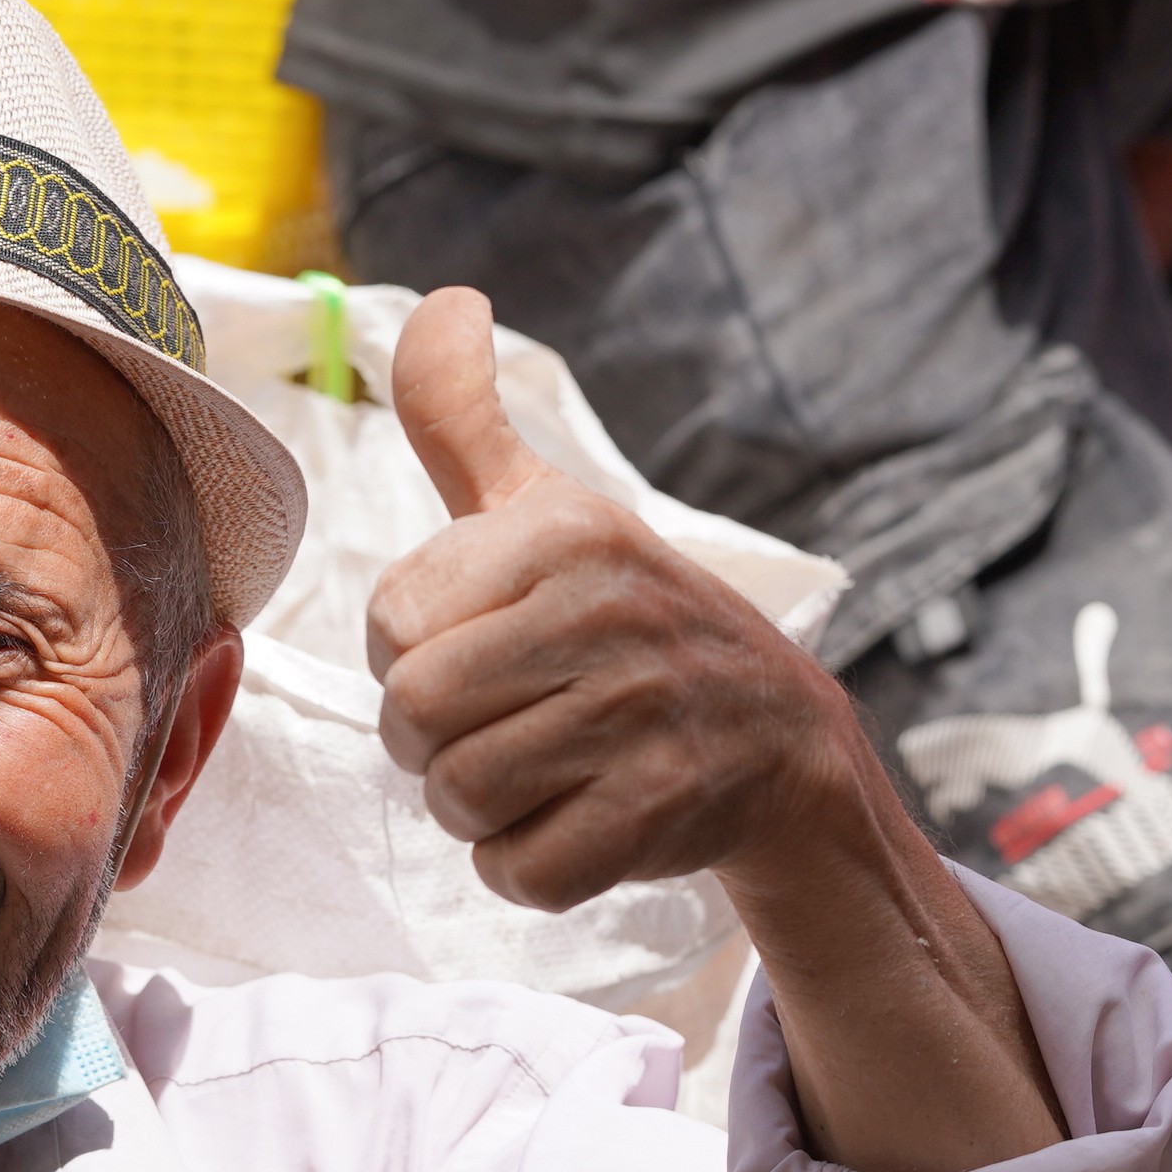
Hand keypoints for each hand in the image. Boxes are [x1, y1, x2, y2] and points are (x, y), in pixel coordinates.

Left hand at [365, 289, 857, 911]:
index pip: (390, 625)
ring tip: (540, 772)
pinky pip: (522, 870)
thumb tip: (445, 301)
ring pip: (459, 799)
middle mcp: (607, 613)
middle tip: (500, 726)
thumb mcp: (549, 509)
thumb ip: (465, 422)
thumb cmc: (625, 620)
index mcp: (563, 534)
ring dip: (479, 809)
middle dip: (434, 745)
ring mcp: (642, 716)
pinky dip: (529, 866)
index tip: (479, 650)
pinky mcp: (663, 812)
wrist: (780, 738)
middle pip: (414, 718)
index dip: (414, 656)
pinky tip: (575, 822)